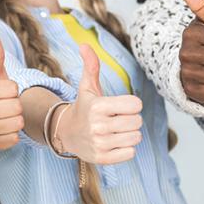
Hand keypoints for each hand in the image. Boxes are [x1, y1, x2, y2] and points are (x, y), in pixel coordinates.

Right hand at [0, 33, 23, 152]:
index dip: (12, 90)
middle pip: (17, 107)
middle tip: (5, 107)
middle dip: (16, 106)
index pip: (13, 88)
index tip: (3, 93)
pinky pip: (14, 139)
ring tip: (4, 118)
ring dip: (16, 121)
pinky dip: (12, 135)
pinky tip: (2, 130)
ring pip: (18, 124)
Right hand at [55, 44, 142, 164]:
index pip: (136, 105)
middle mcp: (98, 126)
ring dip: (130, 134)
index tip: (122, 106)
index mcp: (98, 106)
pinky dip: (127, 148)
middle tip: (118, 119)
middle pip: (137, 122)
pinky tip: (115, 142)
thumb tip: (84, 44)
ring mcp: (100, 144)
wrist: (66, 133)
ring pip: (135, 137)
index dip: (132, 104)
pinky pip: (130, 153)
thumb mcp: (87, 86)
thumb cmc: (84, 107)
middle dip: (131, 119)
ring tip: (117, 131)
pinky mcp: (102, 158)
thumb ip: (91, 65)